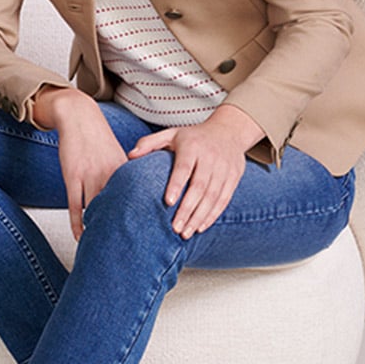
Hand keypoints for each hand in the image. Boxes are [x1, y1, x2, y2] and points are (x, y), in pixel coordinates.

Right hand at [33, 87, 127, 240]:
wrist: (79, 117)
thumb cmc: (99, 140)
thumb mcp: (118, 157)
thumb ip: (128, 178)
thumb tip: (138, 199)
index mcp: (124, 171)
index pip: (137, 201)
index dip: (142, 221)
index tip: (150, 240)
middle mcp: (110, 175)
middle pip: (119, 209)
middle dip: (125, 230)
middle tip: (130, 254)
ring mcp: (90, 176)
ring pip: (96, 209)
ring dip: (100, 230)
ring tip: (105, 251)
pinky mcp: (72, 177)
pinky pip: (75, 205)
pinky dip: (78, 223)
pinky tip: (81, 237)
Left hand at [128, 104, 262, 238]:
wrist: (229, 131)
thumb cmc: (192, 137)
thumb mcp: (171, 134)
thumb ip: (149, 143)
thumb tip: (130, 156)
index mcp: (192, 146)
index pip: (185, 167)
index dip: (177, 184)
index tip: (168, 202)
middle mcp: (210, 157)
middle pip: (200, 186)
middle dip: (187, 209)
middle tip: (175, 228)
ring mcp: (224, 168)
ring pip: (213, 196)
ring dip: (199, 217)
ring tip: (186, 233)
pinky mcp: (234, 177)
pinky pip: (224, 199)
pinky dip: (213, 215)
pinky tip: (201, 227)